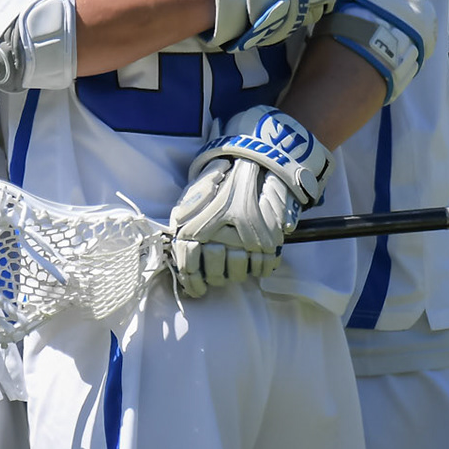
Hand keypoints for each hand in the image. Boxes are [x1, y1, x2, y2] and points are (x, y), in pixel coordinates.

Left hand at [168, 106, 328, 297]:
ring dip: (239, 272)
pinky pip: (265, 266)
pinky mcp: (270, 239)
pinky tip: (258, 260)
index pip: (188, 265)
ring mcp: (245, 238)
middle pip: (216, 272)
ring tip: (239, 263)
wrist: (254, 158)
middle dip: (218, 276)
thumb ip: (184, 222)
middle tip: (220, 272)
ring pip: (240, 272)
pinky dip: (262, 267)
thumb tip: (178, 255)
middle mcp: (217, 235)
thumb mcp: (193, 195)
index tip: (198, 290)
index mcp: (193, 224)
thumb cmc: (221, 177)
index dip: (193, 282)